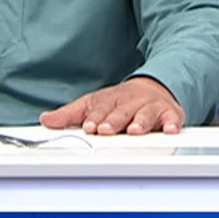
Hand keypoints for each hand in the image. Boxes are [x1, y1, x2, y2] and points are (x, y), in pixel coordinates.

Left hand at [40, 76, 182, 135]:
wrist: (153, 86)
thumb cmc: (120, 101)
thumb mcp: (94, 103)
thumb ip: (70, 114)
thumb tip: (45, 120)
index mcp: (111, 100)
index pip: (101, 109)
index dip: (95, 118)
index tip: (89, 126)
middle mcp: (131, 102)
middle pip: (122, 112)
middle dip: (114, 121)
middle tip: (105, 129)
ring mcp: (150, 107)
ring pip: (145, 115)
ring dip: (140, 122)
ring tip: (134, 130)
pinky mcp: (169, 113)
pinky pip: (172, 119)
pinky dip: (172, 124)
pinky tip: (170, 131)